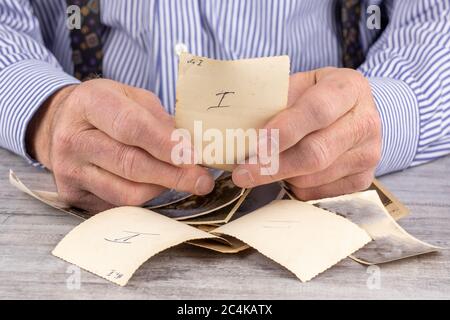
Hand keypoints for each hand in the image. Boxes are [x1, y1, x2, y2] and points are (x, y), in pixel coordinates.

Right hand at [27, 79, 214, 211]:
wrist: (61, 124)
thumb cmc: (106, 108)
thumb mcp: (132, 97)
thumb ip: (160, 120)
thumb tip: (190, 149)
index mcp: (89, 103)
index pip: (131, 127)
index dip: (166, 145)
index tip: (194, 157)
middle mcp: (73, 138)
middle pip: (131, 165)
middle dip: (174, 175)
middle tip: (203, 180)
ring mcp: (69, 170)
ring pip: (127, 192)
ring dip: (161, 188)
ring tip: (179, 179)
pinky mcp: (72, 195)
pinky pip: (117, 205)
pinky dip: (143, 198)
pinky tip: (153, 185)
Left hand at [232, 67, 381, 199]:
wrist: (354, 113)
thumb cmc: (317, 97)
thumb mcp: (299, 86)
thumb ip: (275, 102)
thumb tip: (241, 131)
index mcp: (349, 88)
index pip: (317, 111)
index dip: (285, 130)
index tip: (256, 146)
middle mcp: (365, 122)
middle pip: (315, 153)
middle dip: (273, 166)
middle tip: (242, 173)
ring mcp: (368, 155)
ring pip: (313, 178)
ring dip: (281, 176)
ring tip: (264, 166)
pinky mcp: (363, 181)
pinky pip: (317, 194)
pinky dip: (294, 187)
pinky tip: (288, 172)